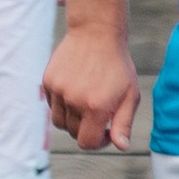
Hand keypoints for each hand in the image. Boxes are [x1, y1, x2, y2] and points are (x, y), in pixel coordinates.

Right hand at [43, 20, 140, 152]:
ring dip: (72, 119)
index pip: (87, 143)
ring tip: (85, 103)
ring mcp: (58, 90)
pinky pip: (52, 105)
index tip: (106, 130)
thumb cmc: (117, 65)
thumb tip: (121, 147)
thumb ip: (123, 124)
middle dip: (86, 129)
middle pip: (73, 133)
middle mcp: (74, 100)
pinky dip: (62, 104)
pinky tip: (75, 90)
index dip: (98, 142)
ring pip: (59, 122)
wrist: (96, 32)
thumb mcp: (130, 95)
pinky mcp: (48, 80)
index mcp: (95, 107)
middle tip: (98, 112)